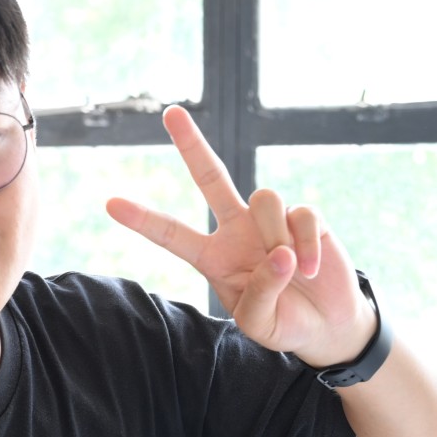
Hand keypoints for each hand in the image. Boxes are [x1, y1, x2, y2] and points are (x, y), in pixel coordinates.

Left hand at [106, 106, 376, 366]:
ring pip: (263, 197)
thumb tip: (279, 254)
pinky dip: (306, 243)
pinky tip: (311, 268)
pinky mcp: (305, 217)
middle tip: (170, 111)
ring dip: (277, 236)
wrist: (326, 325)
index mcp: (212, 256)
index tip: (110, 204)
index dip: (143, 220)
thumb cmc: (283, 322)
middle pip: (210, 176)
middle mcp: (237, 229)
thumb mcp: (259, 322)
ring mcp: (270, 219)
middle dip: (191, 144)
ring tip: (292, 271)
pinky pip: (301, 213)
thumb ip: (261, 292)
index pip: (172, 234)